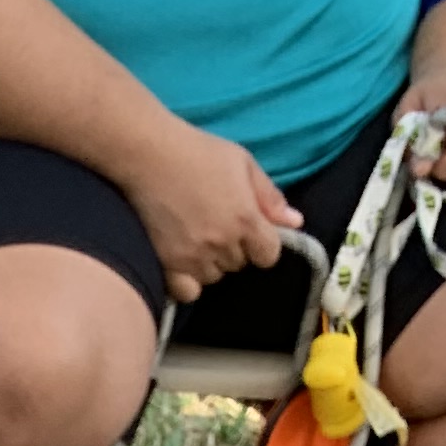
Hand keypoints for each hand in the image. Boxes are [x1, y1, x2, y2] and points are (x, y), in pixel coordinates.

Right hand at [125, 119, 299, 308]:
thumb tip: (296, 222)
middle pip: (240, 265)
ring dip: (211, 262)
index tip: (252, 230)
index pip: (269, 255)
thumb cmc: (198, 152)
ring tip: (197, 236)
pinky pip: (188, 292)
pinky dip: (190, 281)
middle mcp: (222, 244)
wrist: (148, 155)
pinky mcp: (167, 265)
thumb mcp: (243, 163)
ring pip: (214, 277)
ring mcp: (193, 258)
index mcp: (245, 219)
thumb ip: (270, 197)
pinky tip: (185, 260)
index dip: (264, 243)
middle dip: (236, 247)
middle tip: (218, 222)